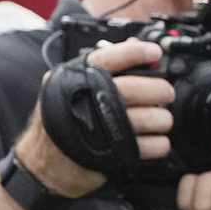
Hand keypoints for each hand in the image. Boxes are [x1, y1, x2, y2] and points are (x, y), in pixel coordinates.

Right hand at [15, 38, 174, 199]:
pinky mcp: (114, 154)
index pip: (106, 58)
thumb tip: (137, 46)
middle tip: (165, 93)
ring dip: (162, 120)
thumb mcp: (71, 88)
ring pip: (149, 118)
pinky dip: (160, 144)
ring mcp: (101, 128)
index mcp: (75, 80)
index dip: (133, 53)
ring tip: (160, 121)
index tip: (154, 52)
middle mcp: (87, 101)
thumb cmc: (62, 122)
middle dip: (159, 90)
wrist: (44, 163)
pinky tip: (156, 141)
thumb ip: (102, 68)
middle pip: (135, 89)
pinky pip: (151, 146)